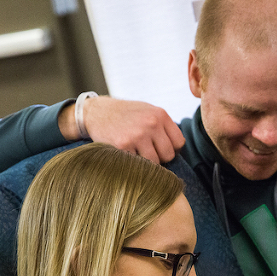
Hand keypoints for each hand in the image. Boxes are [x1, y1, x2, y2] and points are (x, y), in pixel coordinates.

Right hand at [60, 96, 184, 163]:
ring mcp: (137, 136)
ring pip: (154, 163)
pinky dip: (133, 163)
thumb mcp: (148, 111)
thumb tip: (178, 150)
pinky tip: (126, 154)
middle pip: (168, 155)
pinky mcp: (123, 146)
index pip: (179, 143)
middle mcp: (151, 124)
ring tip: (137, 154)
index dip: (171, 149)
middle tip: (147, 153)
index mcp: (160, 115)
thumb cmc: (126, 114)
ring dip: (146, 163)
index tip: (160, 149)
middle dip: (160, 158)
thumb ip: (164, 126)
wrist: (97, 112)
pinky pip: (137, 165)